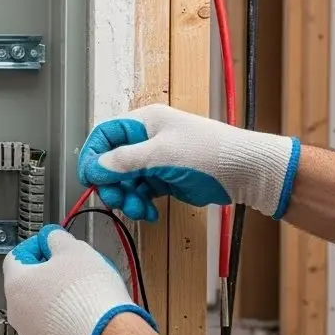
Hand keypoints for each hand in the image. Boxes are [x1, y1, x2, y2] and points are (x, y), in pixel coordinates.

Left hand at [3, 225, 154, 334]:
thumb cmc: (88, 294)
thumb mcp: (74, 250)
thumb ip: (56, 238)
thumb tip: (50, 237)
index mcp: (16, 284)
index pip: (16, 257)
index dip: (36, 247)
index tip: (52, 246)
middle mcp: (17, 312)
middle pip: (27, 285)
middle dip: (47, 274)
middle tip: (71, 269)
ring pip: (38, 309)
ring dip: (54, 299)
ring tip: (81, 293)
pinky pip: (51, 329)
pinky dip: (62, 320)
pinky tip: (83, 314)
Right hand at [78, 104, 301, 221]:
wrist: (244, 171)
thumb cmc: (211, 151)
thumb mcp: (162, 154)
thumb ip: (125, 160)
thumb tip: (96, 167)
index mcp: (144, 122)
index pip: (105, 135)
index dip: (94, 156)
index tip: (90, 178)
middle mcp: (146, 140)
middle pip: (111, 162)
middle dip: (111, 183)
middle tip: (117, 199)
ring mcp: (154, 161)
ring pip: (124, 181)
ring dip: (126, 198)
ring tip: (138, 208)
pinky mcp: (163, 180)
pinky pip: (139, 193)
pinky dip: (140, 205)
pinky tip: (149, 212)